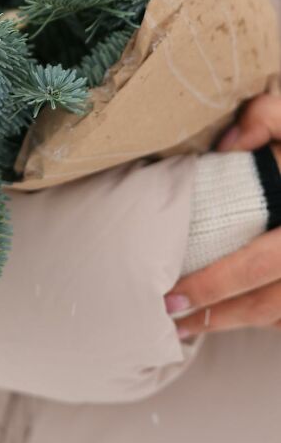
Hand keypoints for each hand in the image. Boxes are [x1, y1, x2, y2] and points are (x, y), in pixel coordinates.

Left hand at [164, 93, 280, 337]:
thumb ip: (267, 117)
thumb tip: (229, 143)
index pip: (256, 265)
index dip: (213, 287)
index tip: (172, 297)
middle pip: (266, 304)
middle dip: (216, 316)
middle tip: (172, 320)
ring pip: (279, 314)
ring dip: (238, 322)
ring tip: (192, 324)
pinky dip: (265, 317)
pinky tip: (232, 314)